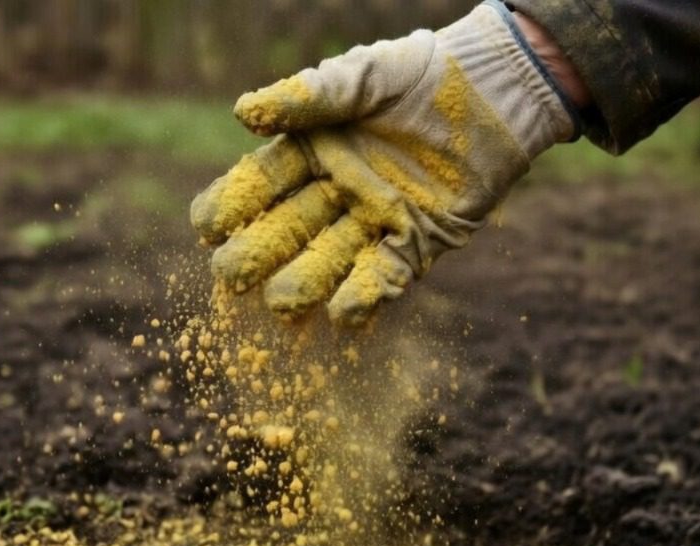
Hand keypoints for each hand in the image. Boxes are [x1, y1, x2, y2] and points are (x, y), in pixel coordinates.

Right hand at [191, 0, 577, 325]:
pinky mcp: (415, 245)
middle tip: (232, 275)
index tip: (208, 226)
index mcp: (309, 154)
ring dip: (304, 285)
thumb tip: (242, 113)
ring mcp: (371, 224)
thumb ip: (306, 97)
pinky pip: (383, 278)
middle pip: (283, 232)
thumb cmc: (420, 75)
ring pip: (327, 263)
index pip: (257, 186)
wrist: (491, 91)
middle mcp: (333, 195)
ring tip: (282, 303)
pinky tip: (341, 315)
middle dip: (256, 255)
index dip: (230, 206)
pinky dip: (364, 298)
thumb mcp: (360, 78)